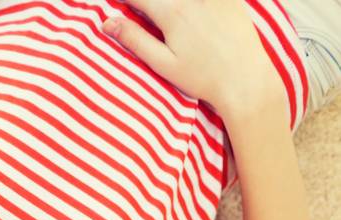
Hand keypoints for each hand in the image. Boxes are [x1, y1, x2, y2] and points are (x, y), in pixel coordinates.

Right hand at [101, 0, 282, 120]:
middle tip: (140, 10)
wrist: (245, 78)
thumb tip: (107, 23)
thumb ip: (135, 40)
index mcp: (171, 11)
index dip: (125, 0)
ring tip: (161, 12)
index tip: (116, 6)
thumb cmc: (201, 77)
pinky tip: (189, 10)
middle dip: (147, 2)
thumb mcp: (163, 63)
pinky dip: (190, 2)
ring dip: (166, 1)